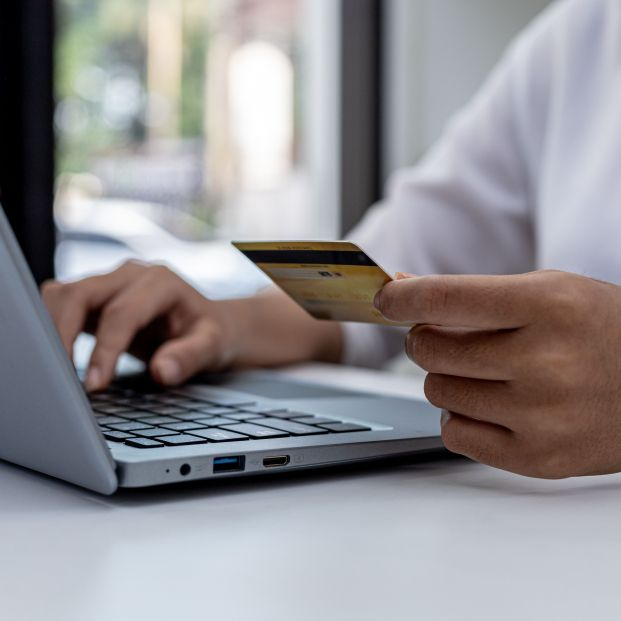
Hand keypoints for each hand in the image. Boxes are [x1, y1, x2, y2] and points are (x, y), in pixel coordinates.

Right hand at [41, 261, 236, 390]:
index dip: (105, 350)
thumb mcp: (213, 346)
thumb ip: (190, 357)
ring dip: (51, 330)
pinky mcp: (96, 296)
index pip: (121, 313)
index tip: (94, 385)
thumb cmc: (211, 334)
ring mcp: (110, 282)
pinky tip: (57, 358)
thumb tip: (162, 372)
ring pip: (63, 295)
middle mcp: (131, 275)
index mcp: (161, 282)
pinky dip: (51, 328)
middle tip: (62, 380)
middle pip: (80, 295)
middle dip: (63, 336)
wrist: (209, 324)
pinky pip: (62, 305)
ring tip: (55, 371)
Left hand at [374, 270, 620, 478]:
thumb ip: (473, 294)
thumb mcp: (549, 292)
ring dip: (446, 378)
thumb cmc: (600, 331)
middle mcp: (545, 361)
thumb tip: (403, 287)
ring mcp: (542, 415)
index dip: (402, 297)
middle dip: (424, 339)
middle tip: (439, 337)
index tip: (386, 298)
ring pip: (438, 392)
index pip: (446, 298)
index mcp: (549, 306)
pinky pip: (454, 435)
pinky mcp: (537, 457)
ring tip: (484, 373)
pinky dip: (459, 417)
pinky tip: (489, 405)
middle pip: (431, 350)